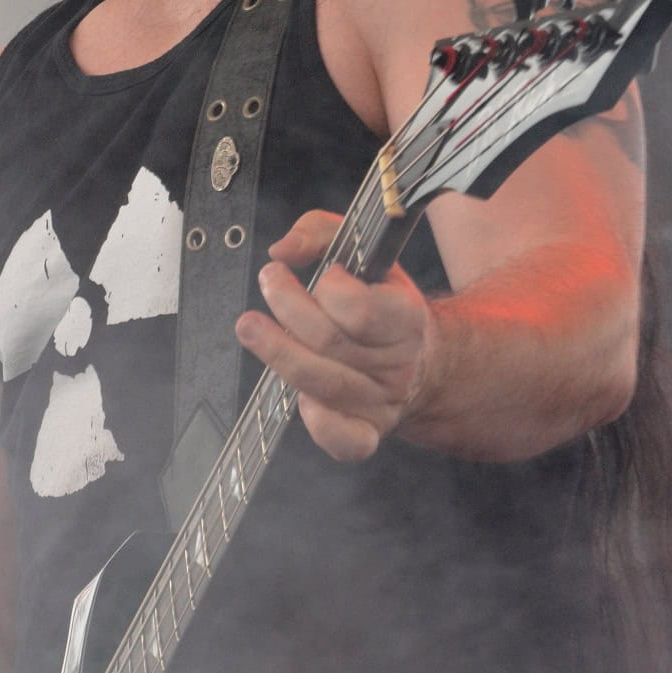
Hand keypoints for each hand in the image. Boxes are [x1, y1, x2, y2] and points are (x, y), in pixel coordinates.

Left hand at [234, 210, 432, 461]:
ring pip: (323, 385)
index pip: (360, 310)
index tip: (325, 273)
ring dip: (278, 354)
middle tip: (270, 280)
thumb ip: (321, 232)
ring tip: (250, 327)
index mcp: (407, 318)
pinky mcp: (368, 431)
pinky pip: (345, 440)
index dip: (331, 289)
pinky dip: (318, 422)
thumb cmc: (382, 300)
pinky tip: (297, 398)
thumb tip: (283, 249)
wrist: (422, 359)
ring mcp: (382, 402)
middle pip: (330, 343)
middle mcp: (398, 364)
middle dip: (289, 308)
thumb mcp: (363, 252)